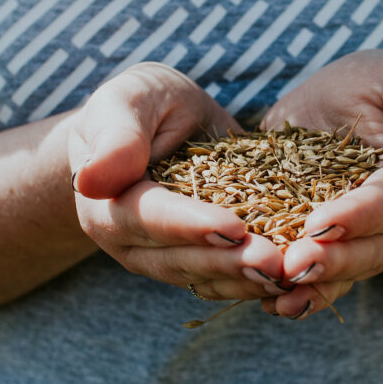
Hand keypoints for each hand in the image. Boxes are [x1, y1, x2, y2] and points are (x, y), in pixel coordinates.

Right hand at [69, 63, 285, 299]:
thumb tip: (89, 179)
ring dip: (247, 280)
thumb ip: (114, 138)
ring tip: (290, 275)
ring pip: (205, 277)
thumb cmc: (138, 103)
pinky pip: (223, 279)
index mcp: (106, 204)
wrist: (154, 123)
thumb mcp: (126, 101)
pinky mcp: (194, 263)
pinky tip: (293, 280)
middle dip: (229, 263)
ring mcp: (161, 258)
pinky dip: (256, 282)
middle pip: (180, 258)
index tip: (233, 229)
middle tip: (276, 263)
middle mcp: (130, 242)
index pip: (150, 219)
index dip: (191, 226)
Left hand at [257, 50, 382, 317]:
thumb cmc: (378, 88)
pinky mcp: (323, 247)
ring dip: (310, 288)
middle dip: (330, 262)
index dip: (357, 216)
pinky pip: (316, 280)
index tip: (321, 224)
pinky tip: (263, 302)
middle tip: (293, 266)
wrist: (343, 104)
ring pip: (340, 274)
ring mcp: (358, 241)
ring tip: (276, 297)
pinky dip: (293, 295)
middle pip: (366, 251)